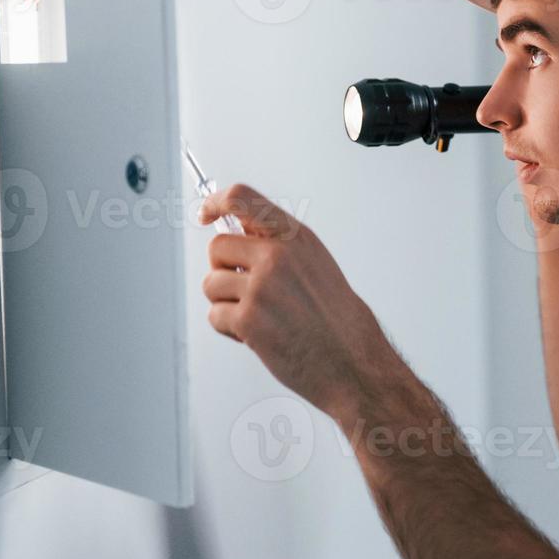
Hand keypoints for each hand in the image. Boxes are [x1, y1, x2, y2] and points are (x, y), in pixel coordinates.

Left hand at [199, 184, 397, 419]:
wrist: (352, 360)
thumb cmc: (336, 318)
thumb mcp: (314, 262)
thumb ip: (278, 244)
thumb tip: (239, 232)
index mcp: (294, 237)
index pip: (241, 199)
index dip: (216, 202)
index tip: (206, 213)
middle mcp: (277, 256)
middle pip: (217, 247)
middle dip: (223, 270)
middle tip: (243, 289)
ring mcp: (261, 287)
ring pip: (211, 283)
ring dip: (225, 302)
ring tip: (256, 316)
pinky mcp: (249, 319)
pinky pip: (215, 315)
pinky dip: (229, 329)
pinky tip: (255, 335)